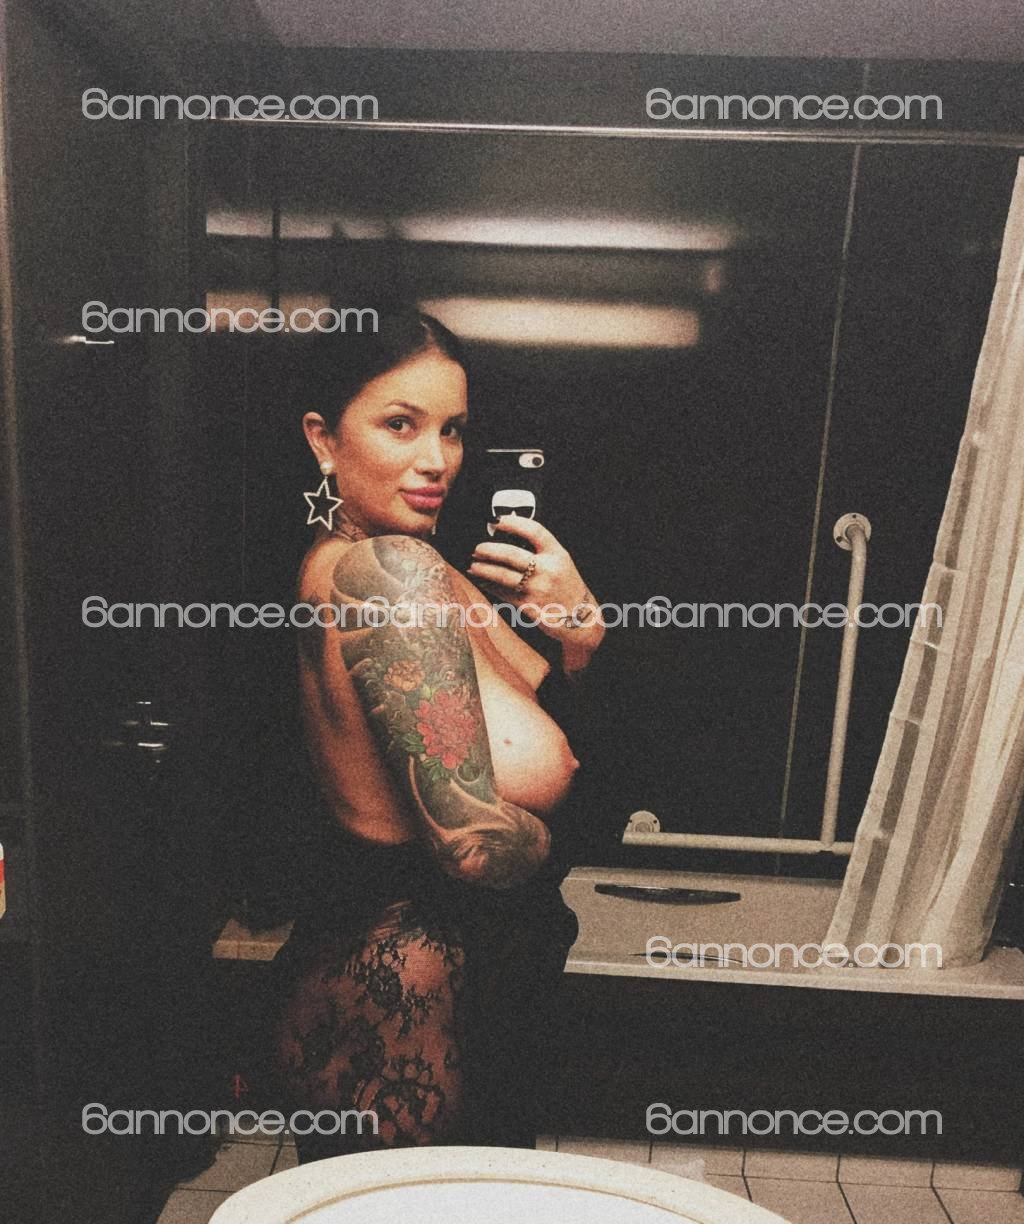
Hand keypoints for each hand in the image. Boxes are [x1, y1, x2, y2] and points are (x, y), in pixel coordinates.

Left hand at [467, 514, 603, 649]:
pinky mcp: (528, 606)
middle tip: (477, 549)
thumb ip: (540, 550)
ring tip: (473, 566)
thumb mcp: (561, 562)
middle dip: (489, 550)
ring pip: (503, 576)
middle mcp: (548, 570)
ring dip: (484, 569)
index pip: (534, 531)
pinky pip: (503, 593)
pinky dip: (489, 586)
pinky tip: (482, 581)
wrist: (580, 617)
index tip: (497, 521)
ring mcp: (538, 589)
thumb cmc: (566, 585)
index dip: (514, 523)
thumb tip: (507, 537)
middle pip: (512, 555)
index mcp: (557, 554)